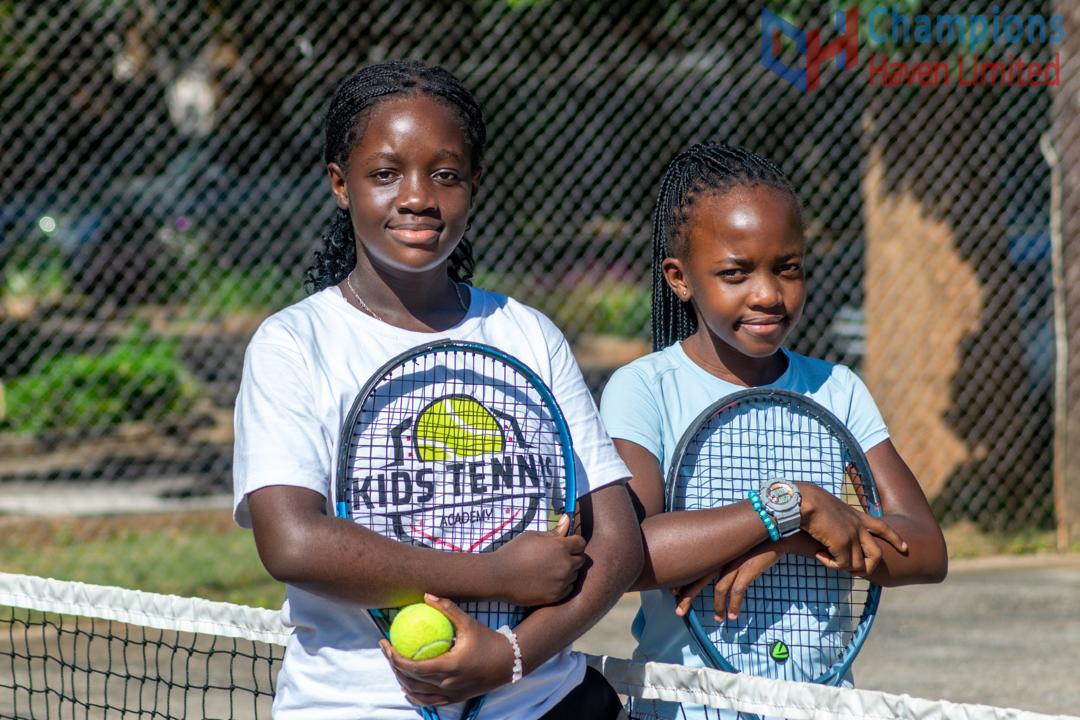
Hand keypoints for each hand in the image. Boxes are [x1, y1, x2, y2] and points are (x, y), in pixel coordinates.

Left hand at [381, 594, 515, 706]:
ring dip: (401, 679)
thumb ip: (447, 608)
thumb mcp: (468, 623)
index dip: (394, 657)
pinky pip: (429, 702)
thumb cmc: (488, 640)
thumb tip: (426, 595)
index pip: (412, 666)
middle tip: (386, 649)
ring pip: (417, 693)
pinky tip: (407, 687)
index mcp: (448, 666)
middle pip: (410, 680)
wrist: (508, 662)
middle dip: (392, 665)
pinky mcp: (454, 699)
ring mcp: (450, 694)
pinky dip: (415, 695)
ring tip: (393, 664)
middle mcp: (447, 684)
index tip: (385, 643)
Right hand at [489, 514, 585, 605]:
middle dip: (572, 556)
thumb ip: (554, 531)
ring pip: (574, 574)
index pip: (581, 543)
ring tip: (550, 569)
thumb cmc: (514, 552)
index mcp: (560, 547)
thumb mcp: (533, 536)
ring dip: (568, 571)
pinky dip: (562, 584)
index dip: (574, 542)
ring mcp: (562, 582)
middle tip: (557, 557)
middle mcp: (565, 565)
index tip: (565, 544)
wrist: (499, 576)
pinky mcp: (556, 596)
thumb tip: (568, 519)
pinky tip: (549, 580)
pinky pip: (568, 588)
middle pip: (580, 559)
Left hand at [672, 545, 783, 620]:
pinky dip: (735, 605)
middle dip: (688, 596)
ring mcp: (734, 562)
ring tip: (718, 619)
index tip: (674, 594)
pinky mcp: (748, 569)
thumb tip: (714, 568)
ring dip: (718, 606)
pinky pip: (738, 591)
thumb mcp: (733, 544)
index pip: (694, 567)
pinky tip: (734, 615)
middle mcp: (721, 556)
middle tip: (679, 612)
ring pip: (719, 589)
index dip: (683, 582)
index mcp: (715, 550)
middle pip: (699, 578)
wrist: (774, 532)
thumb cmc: (752, 540)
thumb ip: (722, 554)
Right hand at [798, 482, 906, 575]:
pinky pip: (842, 565)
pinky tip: (818, 554)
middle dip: (868, 567)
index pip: (882, 527)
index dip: (895, 538)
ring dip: (842, 566)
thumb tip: (828, 527)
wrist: (801, 499)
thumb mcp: (827, 508)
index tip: (905, 548)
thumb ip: (834, 518)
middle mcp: (858, 526)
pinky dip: (829, 564)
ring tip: (825, 557)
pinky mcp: (842, 544)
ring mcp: (852, 536)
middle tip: (851, 569)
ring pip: (858, 565)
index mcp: (855, 515)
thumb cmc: (806, 500)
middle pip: (877, 554)